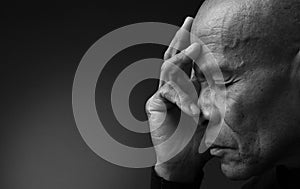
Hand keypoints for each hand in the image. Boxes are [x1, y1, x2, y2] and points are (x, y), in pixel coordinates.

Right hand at [145, 17, 211, 182]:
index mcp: (187, 87)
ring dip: (182, 58)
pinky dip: (183, 98)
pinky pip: (168, 93)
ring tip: (195, 48)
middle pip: (173, 57)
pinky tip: (193, 110)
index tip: (198, 27)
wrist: (184, 160)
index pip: (187, 61)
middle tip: (188, 22)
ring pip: (169, 70)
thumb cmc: (199, 138)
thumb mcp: (212, 112)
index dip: (190, 44)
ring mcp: (162, 94)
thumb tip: (226, 73)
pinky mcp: (154, 104)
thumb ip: (212, 94)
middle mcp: (173, 87)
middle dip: (180, 39)